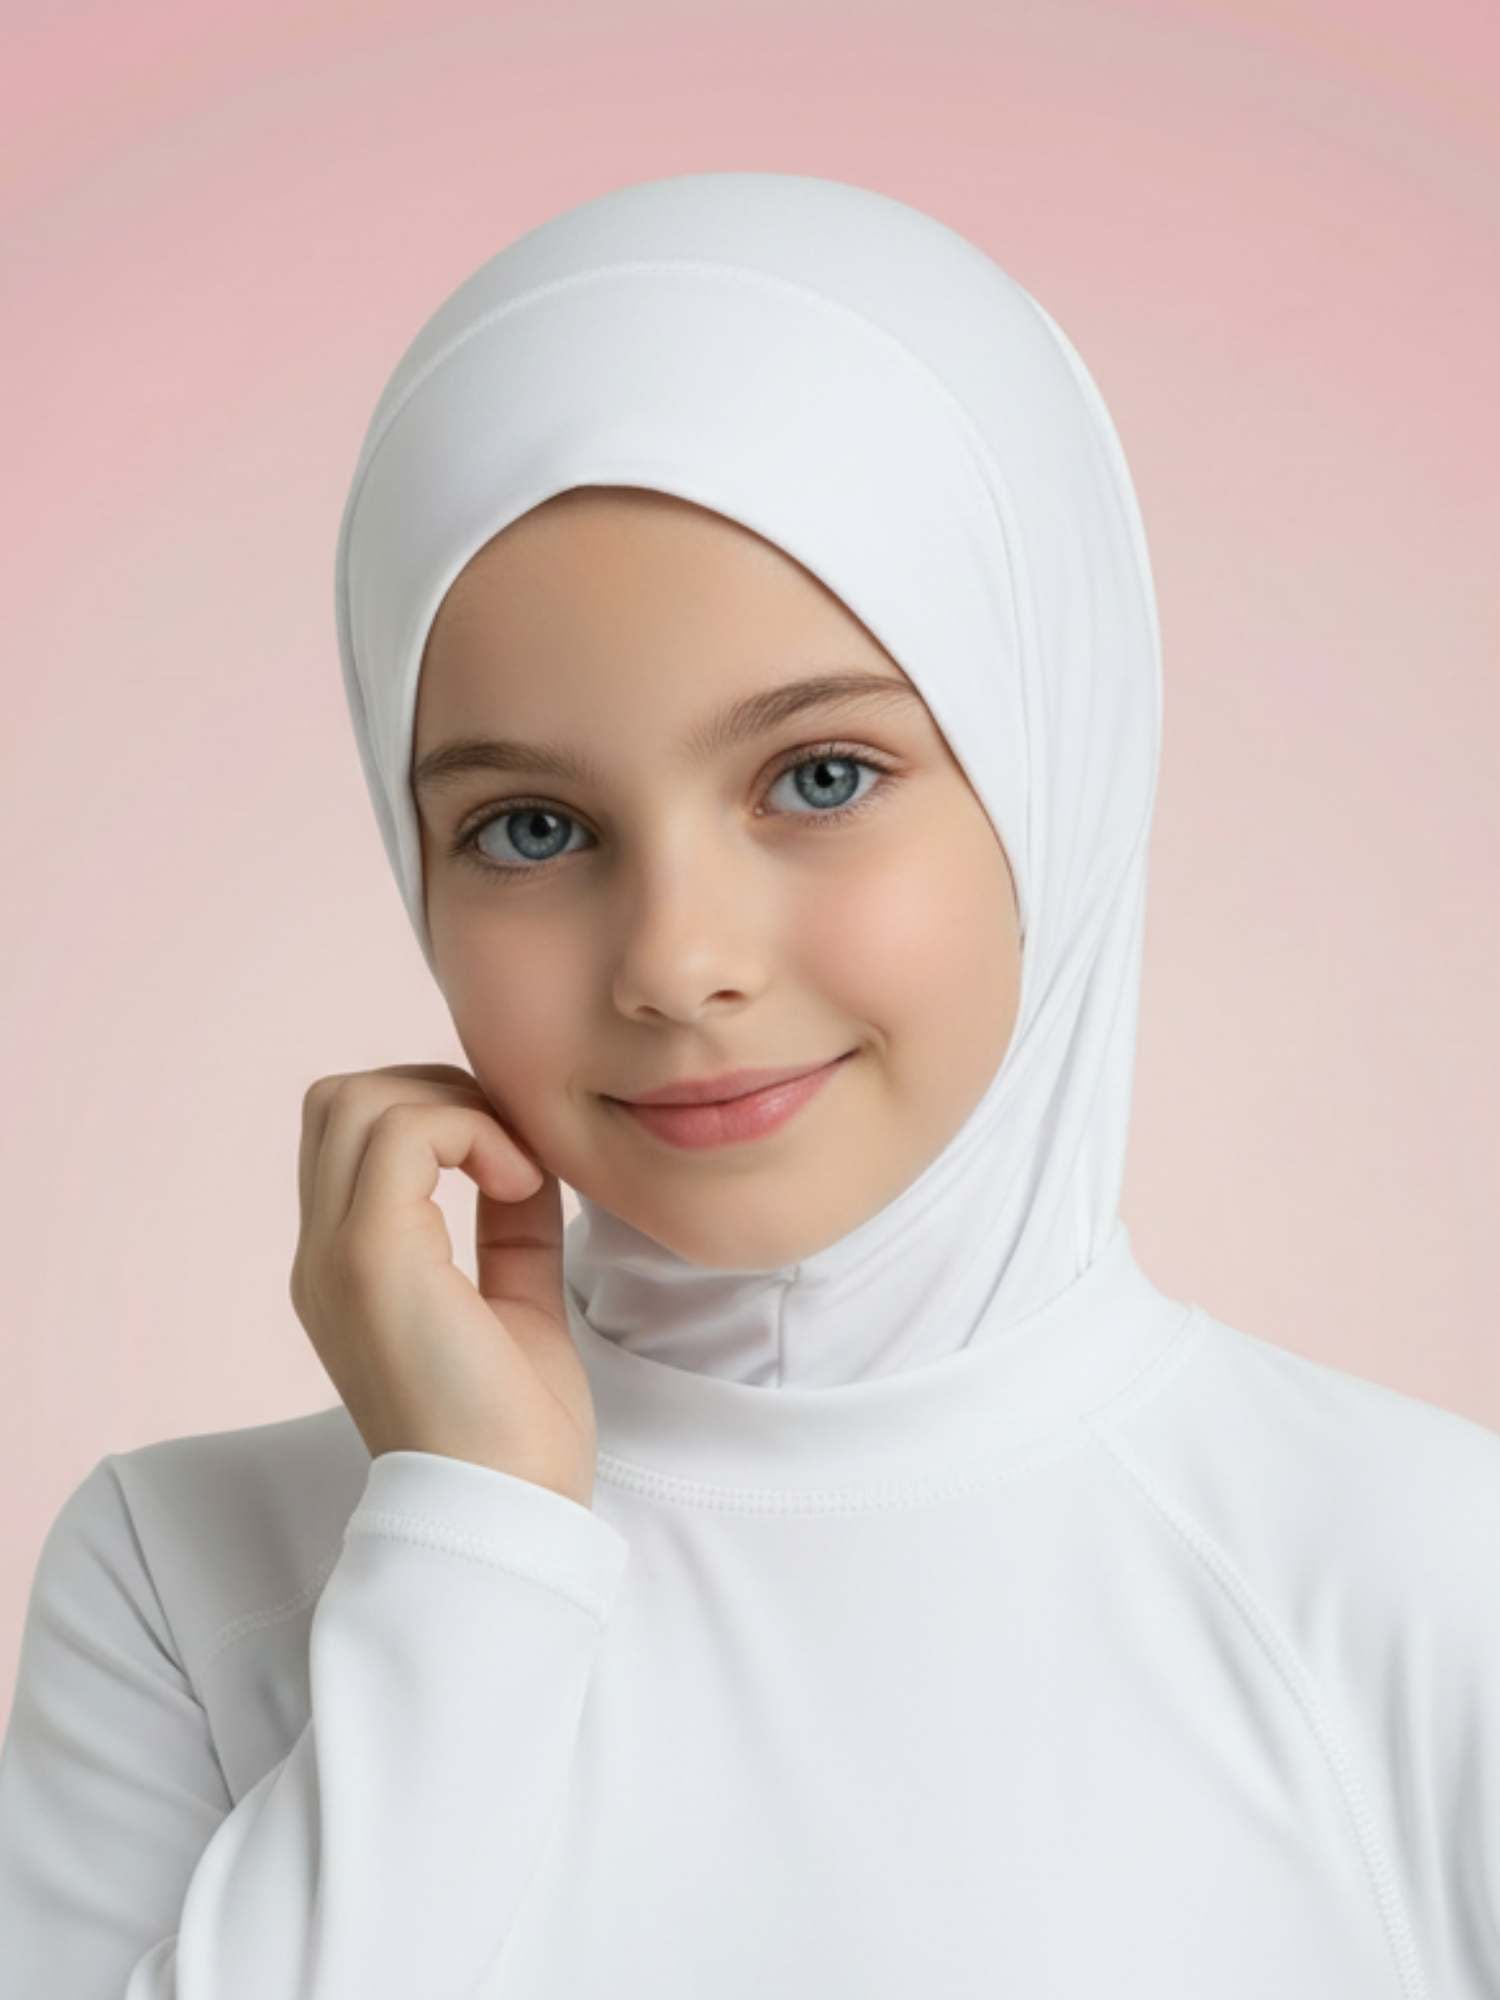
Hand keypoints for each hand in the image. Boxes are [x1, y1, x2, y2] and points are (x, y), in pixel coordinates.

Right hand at [289, 1064, 597, 1508]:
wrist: (506, 1511)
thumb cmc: (517, 1430)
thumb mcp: (515, 1300)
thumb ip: (509, 1226)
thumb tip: (525, 1153)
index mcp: (346, 1270)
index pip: (351, 1139)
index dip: (435, 1115)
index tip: (512, 1157)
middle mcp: (321, 1257)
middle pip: (339, 1100)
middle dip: (435, 1091)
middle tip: (509, 1148)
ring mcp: (335, 1255)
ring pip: (357, 1100)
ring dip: (454, 1107)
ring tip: (515, 1167)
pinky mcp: (370, 1257)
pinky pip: (403, 1132)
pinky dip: (471, 1132)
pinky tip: (519, 1181)